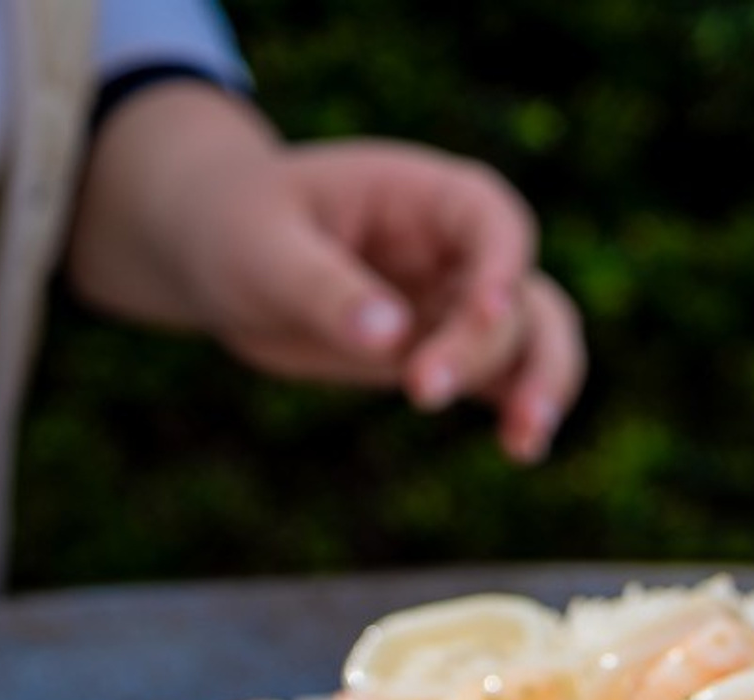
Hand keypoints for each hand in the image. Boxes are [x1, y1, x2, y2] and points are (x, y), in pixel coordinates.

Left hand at [67, 86, 585, 461]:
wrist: (216, 255)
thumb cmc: (235, 226)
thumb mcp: (263, 248)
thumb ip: (325, 289)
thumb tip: (390, 338)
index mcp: (417, 195)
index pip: (489, 218)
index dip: (502, 263)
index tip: (487, 310)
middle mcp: (451, 249)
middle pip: (515, 294)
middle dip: (483, 349)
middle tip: (423, 394)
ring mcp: (452, 304)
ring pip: (533, 339)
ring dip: (538, 386)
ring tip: (523, 444)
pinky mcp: (442, 353)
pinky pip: (501, 380)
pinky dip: (517, 412)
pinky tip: (521, 450)